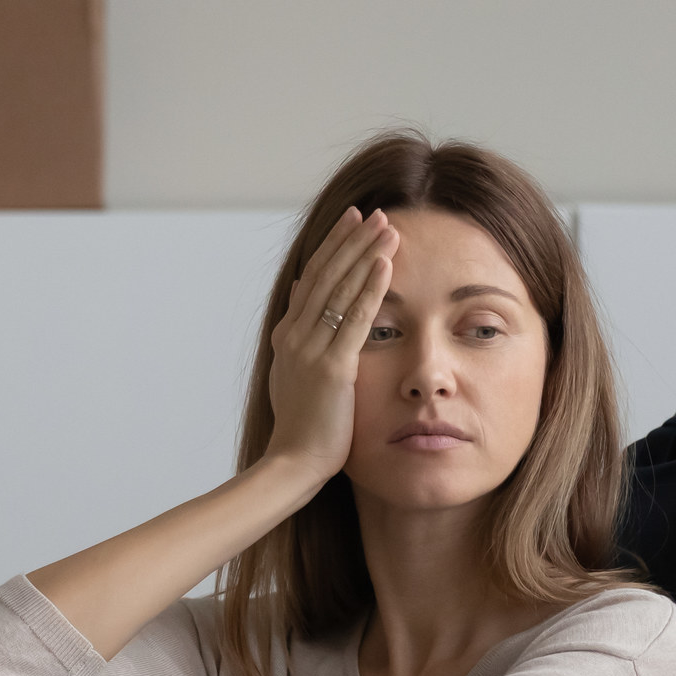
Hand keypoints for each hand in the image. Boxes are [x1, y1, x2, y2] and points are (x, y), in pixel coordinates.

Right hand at [261, 206, 398, 477]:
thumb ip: (301, 335)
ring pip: (340, 289)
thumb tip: (305, 290)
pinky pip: (355, 319)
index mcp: (287, 336)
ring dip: (365, 254)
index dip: (333, 247)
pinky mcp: (332, 368)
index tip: (353, 220)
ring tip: (388, 227)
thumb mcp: (295, 375)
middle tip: (375, 211)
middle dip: (352, 240)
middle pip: (326, 274)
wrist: (293, 464)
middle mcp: (295, 336)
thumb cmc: (303, 430)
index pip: (313, 279)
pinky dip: (371, 288)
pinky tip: (385, 264)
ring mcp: (311, 350)